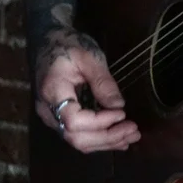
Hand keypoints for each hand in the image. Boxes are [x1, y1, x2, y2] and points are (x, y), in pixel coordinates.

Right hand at [34, 27, 140, 153]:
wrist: (47, 41)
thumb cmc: (68, 44)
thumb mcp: (89, 56)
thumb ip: (103, 82)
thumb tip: (119, 106)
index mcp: (53, 91)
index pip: (74, 120)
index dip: (99, 122)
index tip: (122, 113)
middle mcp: (47, 111)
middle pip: (76, 137)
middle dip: (107, 138)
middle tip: (134, 131)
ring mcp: (51, 117)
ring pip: (77, 140)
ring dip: (105, 142)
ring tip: (131, 136)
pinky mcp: (58, 118)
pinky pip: (77, 134)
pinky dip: (98, 138)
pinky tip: (117, 138)